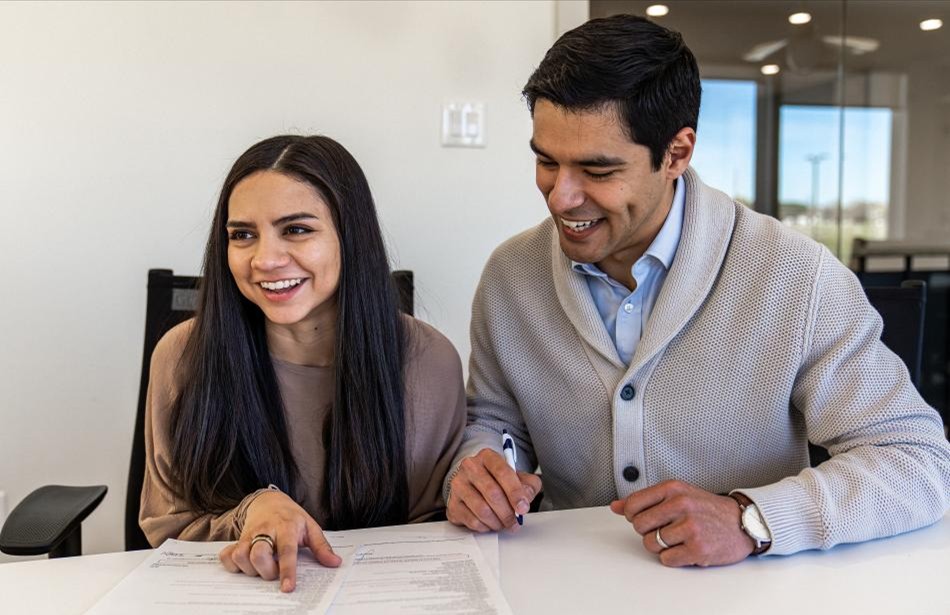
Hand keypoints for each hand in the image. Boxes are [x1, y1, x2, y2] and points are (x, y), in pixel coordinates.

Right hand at [219, 490, 340, 591]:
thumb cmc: (292, 518)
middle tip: (275, 571)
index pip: (287, 551)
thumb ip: (322, 547)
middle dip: (267, 572)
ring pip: (241, 556)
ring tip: (262, 567)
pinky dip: (232, 565)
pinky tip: (245, 565)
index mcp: (286, 528)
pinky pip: (227, 556)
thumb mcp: (311, 527)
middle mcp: (265, 531)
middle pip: (258, 555)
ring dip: (250, 570)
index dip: (287, 571)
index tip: (288, 588)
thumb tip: (335, 563)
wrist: (270, 502)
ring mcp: (249, 535)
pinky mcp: (237, 539)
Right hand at [446, 448, 541, 531]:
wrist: (475, 484)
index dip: (515, 492)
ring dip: (497, 522)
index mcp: (488, 456)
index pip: (503, 472)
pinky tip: (490, 523)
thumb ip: (528, 485)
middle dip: (508, 512)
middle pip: (492, 493)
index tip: (523, 507)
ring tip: (504, 523)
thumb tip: (525, 500)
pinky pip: (472, 521)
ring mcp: (458, 485)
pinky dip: (486, 527)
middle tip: (515, 521)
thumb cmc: (498, 480)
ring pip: (482, 510)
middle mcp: (470, 467)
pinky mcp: (453, 504)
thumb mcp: (519, 477)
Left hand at [609, 480, 753, 566]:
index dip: (633, 515)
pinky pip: (666, 559)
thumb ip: (644, 500)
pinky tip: (685, 548)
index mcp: (673, 488)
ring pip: (651, 544)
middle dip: (647, 531)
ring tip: (677, 538)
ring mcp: (690, 527)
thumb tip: (615, 506)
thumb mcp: (677, 495)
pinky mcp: (697, 548)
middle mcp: (681, 505)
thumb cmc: (707, 509)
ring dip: (660, 546)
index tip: (645, 517)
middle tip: (664, 529)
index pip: (633, 504)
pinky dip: (673, 558)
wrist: (743, 523)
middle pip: (639, 525)